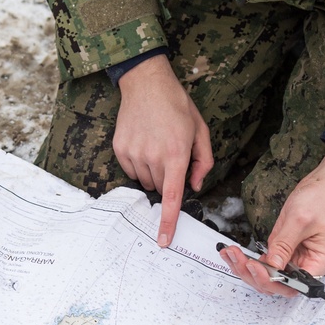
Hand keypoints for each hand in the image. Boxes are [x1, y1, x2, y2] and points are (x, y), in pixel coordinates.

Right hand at [112, 53, 213, 247]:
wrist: (146, 83)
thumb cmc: (177, 105)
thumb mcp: (200, 130)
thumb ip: (203, 161)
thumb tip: (195, 186)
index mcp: (176, 153)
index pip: (172, 196)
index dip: (168, 222)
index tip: (164, 240)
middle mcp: (152, 156)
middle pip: (160, 187)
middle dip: (167, 177)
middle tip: (170, 152)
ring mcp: (133, 153)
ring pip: (145, 180)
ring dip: (152, 171)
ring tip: (155, 143)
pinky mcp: (120, 148)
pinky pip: (130, 170)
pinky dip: (138, 163)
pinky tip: (143, 142)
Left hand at [220, 147, 324, 297]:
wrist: (324, 184)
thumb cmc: (321, 199)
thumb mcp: (299, 221)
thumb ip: (284, 244)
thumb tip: (272, 265)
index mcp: (318, 263)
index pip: (293, 285)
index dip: (272, 280)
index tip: (255, 267)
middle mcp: (306, 265)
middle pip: (277, 283)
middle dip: (253, 274)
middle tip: (236, 258)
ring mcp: (293, 258)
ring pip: (267, 275)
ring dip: (246, 268)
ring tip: (230, 254)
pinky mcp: (284, 250)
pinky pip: (265, 261)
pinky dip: (247, 259)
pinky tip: (233, 252)